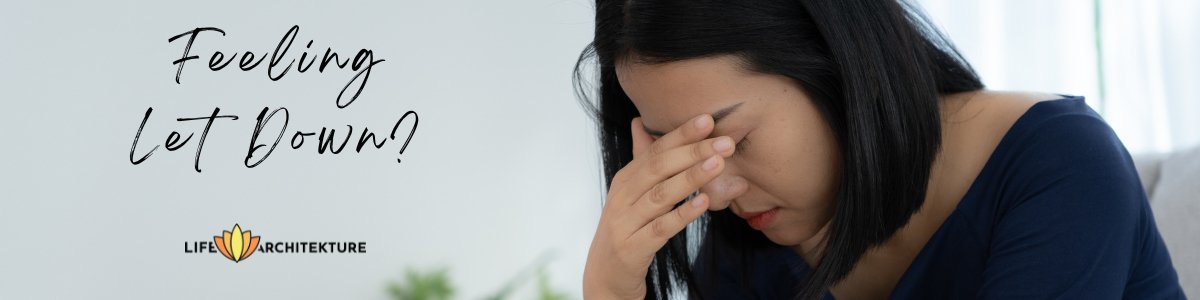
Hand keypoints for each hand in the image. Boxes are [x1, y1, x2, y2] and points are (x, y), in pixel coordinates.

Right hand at [582, 114, 735, 298]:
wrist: (605, 274)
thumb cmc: (627, 228)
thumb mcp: (631, 193)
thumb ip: (641, 160)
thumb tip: (638, 121)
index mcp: (626, 179)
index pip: (655, 150)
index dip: (681, 134)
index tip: (708, 119)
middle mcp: (622, 196)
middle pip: (658, 168)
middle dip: (692, 151)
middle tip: (725, 141)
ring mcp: (625, 222)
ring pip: (661, 195)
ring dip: (691, 178)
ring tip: (718, 164)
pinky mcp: (632, 248)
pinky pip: (660, 228)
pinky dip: (682, 214)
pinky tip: (703, 203)